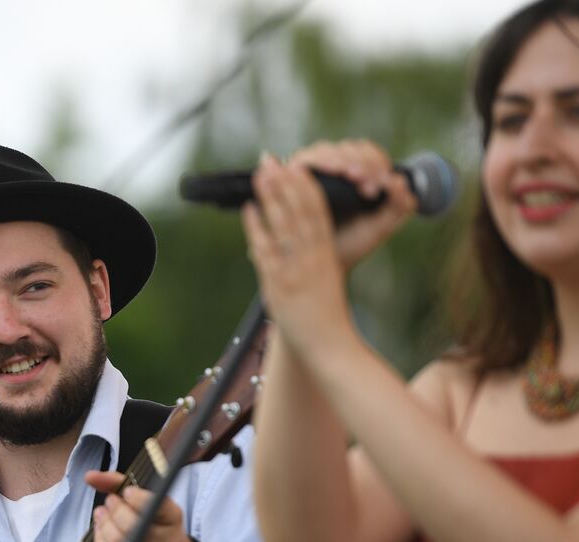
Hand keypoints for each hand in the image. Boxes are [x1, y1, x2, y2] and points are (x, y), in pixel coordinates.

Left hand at [85, 471, 192, 541]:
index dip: (138, 498)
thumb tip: (89, 476)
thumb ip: (119, 483)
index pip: (157, 507)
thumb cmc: (154, 524)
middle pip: (133, 525)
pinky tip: (101, 530)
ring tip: (101, 513)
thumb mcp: (147, 501)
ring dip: (103, 524)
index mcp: (172, 518)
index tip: (126, 492)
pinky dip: (99, 541)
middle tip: (110, 502)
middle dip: (115, 509)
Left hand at [241, 143, 415, 356]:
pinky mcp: (277, 285)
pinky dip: (256, 227)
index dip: (306, 186)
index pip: (319, 213)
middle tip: (273, 159)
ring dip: (271, 196)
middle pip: (300, 212)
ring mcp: (294, 270)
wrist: (329, 345)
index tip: (296, 165)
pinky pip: (265, 250)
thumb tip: (301, 232)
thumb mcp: (325, 277)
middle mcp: (311, 258)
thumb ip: (314, 255)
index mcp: (326, 255)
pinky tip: (248, 209)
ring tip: (261, 174)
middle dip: (286, 183)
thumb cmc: (327, 313)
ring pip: (284, 225)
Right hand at [284, 139, 417, 270]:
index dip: (376, 162)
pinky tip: (324, 171)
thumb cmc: (350, 245)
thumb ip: (398, 206)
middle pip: (347, 149)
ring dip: (340, 160)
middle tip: (369, 185)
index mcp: (356, 174)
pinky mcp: (289, 178)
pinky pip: (300, 161)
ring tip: (350, 176)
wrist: (321, 265)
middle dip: (361, 163)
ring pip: (324, 150)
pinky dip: (314, 163)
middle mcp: (332, 168)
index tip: (382, 182)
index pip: (367, 153)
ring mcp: (309, 172)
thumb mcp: (379, 227)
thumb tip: (400, 181)